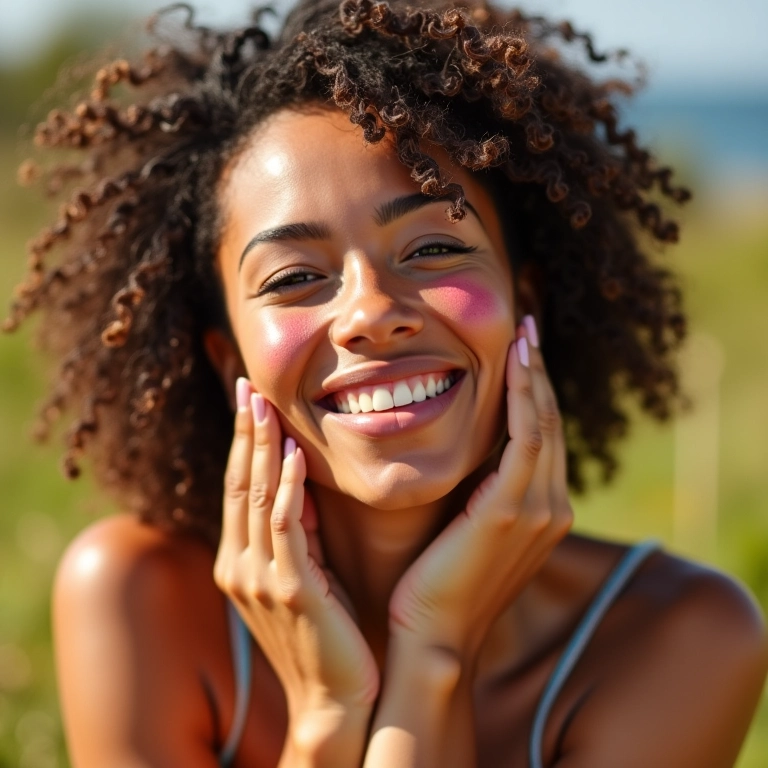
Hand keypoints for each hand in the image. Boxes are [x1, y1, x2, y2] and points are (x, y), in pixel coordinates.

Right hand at [214, 381, 378, 754]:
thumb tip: (300, 481)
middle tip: (247, 386)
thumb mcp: (303, 575)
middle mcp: (238, 566)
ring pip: (256, 497)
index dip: (243, 444)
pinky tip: (295, 454)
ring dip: (261, 447)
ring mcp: (259, 578)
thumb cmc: (325, 635)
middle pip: (239, 484)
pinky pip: (286, 527)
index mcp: (239, 561)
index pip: (238, 489)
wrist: (334, 700)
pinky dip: (288, 487)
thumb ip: (296, 533)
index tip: (249, 402)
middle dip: (244, 433)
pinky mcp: (290, 590)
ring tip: (263, 405)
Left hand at [389, 317, 573, 660]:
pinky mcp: (513, 510)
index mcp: (539, 512)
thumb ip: (474, 492)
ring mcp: (538, 510)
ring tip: (524, 332)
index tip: (520, 352)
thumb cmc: (433, 585)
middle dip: (539, 374)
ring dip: (535, 375)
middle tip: (527, 328)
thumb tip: (460, 454)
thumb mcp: (461, 528)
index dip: (534, 392)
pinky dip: (525, 396)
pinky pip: (528, 436)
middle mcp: (550, 508)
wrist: (430, 639)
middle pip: (550, 423)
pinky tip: (514, 362)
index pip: (541, 437)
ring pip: (544, 423)